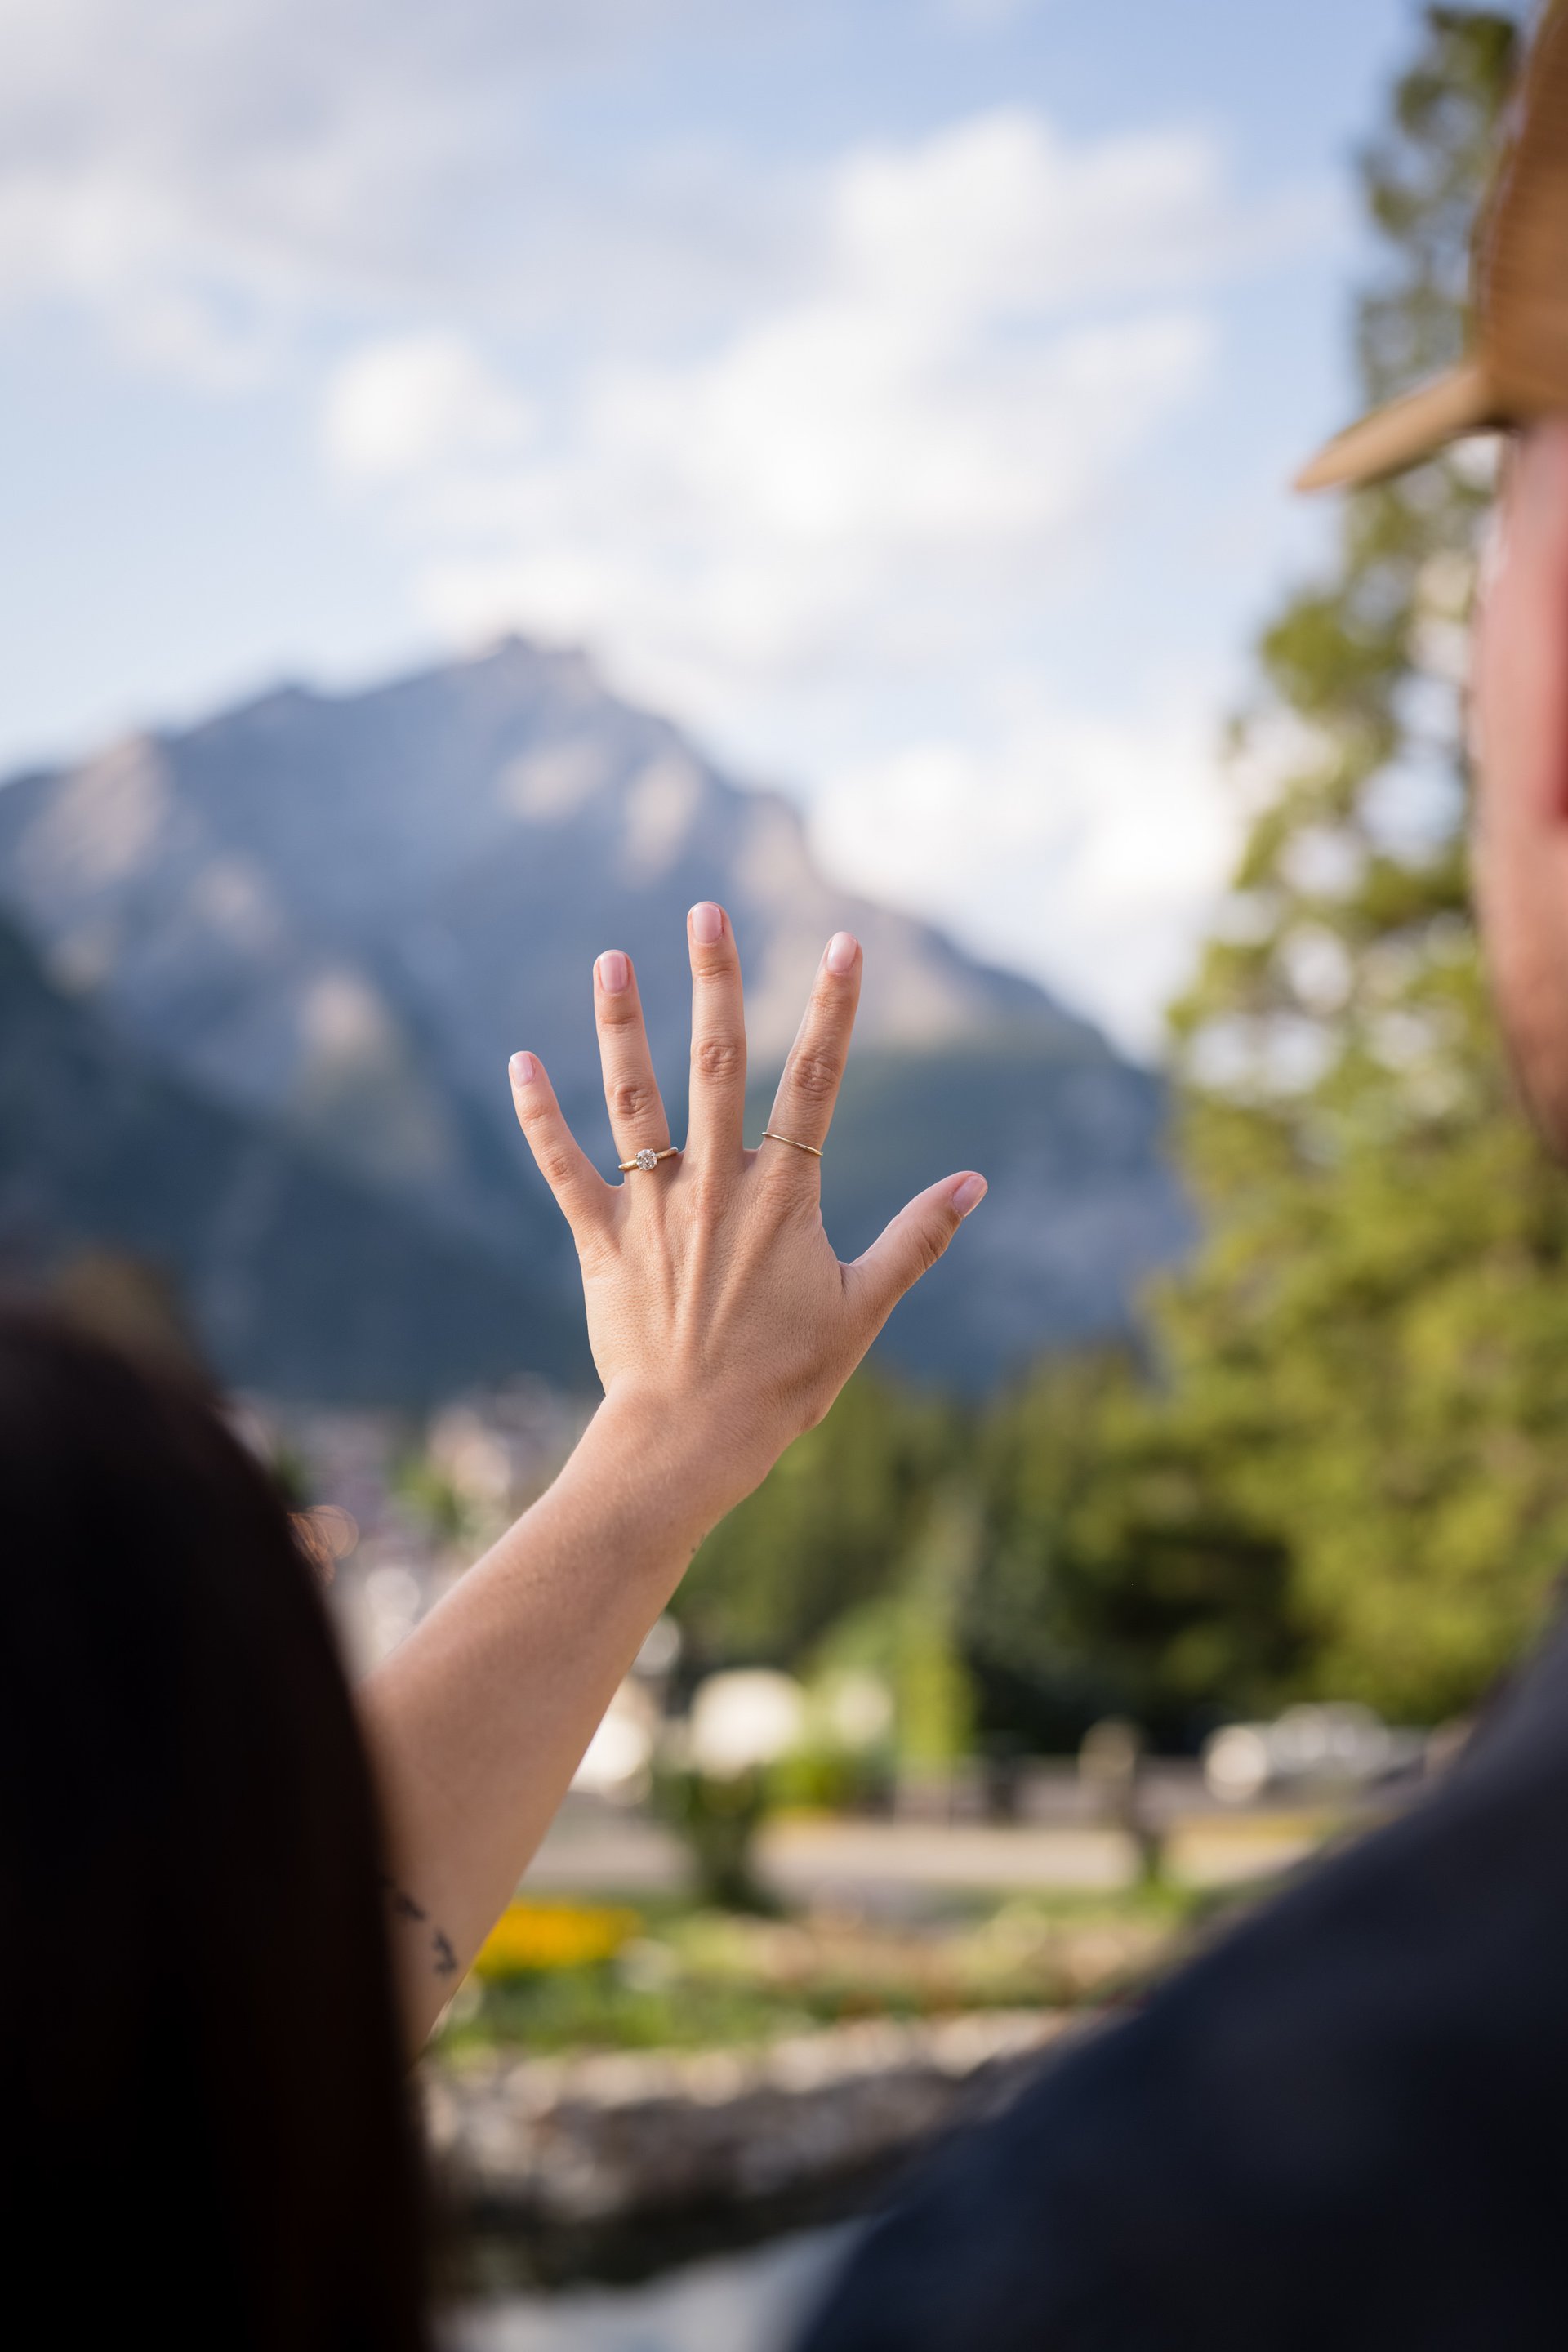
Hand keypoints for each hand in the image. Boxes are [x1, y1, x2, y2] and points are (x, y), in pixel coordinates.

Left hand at [508, 902, 985, 1516]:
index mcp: (784, 1196)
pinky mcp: (601, 1240)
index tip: (842, 944)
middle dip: (715, 980)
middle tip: (706, 910)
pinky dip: (540, 1115)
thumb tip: (976, 1182)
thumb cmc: (784, 1382)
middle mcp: (716, 1185)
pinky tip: (520, 1062)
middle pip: (718, 1062)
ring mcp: (653, 1208)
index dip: (832, 1009)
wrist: (691, 1439)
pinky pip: (564, 1167)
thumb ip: (919, 1238)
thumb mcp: (864, 1310)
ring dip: (621, 1025)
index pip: (815, 1081)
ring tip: (611, 959)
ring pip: (634, 1099)